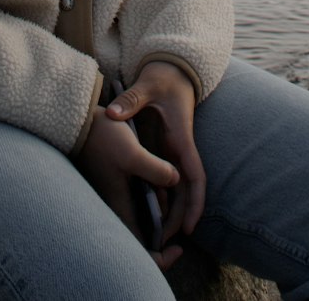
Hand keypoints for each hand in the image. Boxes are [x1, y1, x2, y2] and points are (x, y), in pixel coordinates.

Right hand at [75, 105, 182, 269]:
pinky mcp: (114, 184)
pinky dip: (151, 200)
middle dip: (163, 237)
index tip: (178, 248)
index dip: (160, 259)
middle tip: (175, 225)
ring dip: (159, 214)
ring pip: (141, 220)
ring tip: (168, 194)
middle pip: (141, 240)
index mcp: (120, 209)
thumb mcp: (133, 153)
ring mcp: (114, 196)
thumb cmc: (103, 139)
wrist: (78, 123)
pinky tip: (158, 182)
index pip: (139, 252)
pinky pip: (136, 203)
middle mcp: (116, 208)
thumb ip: (155, 170)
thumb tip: (175, 180)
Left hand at [106, 62, 205, 253]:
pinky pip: (166, 178)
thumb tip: (113, 114)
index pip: (195, 176)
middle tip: (165, 241)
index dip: (195, 203)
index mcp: (181, 137)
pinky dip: (161, 196)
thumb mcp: (148, 85)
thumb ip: (131, 99)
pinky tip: (149, 211)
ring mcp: (173, 150)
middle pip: (186, 190)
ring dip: (171, 210)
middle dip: (181, 216)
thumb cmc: (162, 77)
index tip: (190, 227)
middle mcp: (180, 148)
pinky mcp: (164, 148)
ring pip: (177, 187)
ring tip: (156, 234)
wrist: (170, 67)